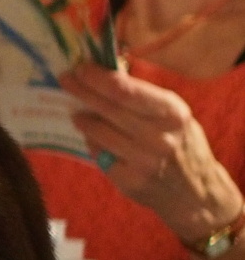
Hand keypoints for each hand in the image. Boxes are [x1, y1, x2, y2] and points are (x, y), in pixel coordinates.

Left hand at [59, 62, 243, 247]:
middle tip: (65, 79)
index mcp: (172, 114)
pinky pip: (99, 154)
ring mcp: (143, 161)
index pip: (125, 91)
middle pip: (108, 109)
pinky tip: (94, 139)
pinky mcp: (129, 180)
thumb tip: (102, 76)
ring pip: (98, 133)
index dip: (98, 78)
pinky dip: (93, 143)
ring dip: (83, 119)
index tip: (80, 68)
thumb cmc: (179, 143)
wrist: (194, 191)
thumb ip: (143, 98)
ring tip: (77, 113)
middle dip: (82, 91)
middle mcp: (159, 137)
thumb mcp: (173, 116)